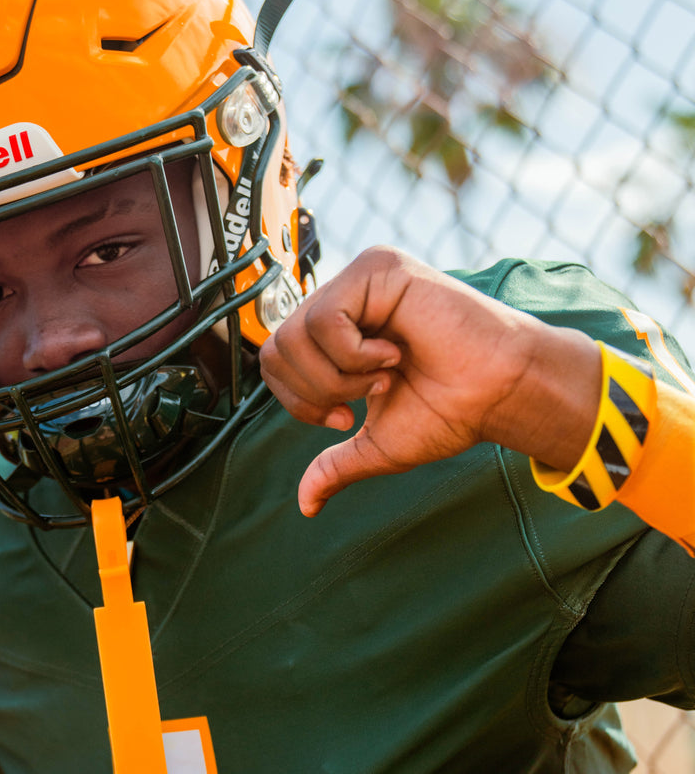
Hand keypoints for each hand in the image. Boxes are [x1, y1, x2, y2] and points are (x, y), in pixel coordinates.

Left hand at [259, 246, 600, 515]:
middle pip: (275, 349)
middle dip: (316, 393)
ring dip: (341, 376)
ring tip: (385, 374)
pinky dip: (354, 355)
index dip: (299, 401)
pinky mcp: (378, 267)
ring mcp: (358, 280)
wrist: (498, 394)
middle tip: (367, 396)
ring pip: (296, 335)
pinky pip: (326, 319)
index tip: (346, 415)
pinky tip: (392, 355)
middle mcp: (343, 300)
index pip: (274, 361)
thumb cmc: (449, 410)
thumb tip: (306, 505)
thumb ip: (335, 467)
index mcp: (337, 332)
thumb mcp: (376, 445)